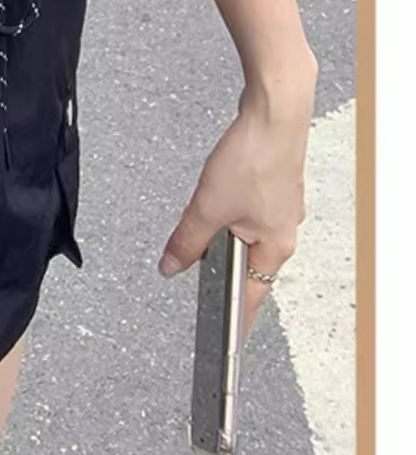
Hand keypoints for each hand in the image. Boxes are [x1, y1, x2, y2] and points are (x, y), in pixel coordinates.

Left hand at [157, 74, 313, 335]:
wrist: (274, 112)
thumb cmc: (253, 158)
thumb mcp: (208, 207)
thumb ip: (188, 241)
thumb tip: (171, 267)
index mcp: (275, 247)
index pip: (251, 299)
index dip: (234, 320)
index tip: (225, 343)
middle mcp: (283, 232)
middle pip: (245, 265)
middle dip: (219, 265)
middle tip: (195, 261)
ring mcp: (280, 208)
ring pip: (244, 235)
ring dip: (221, 232)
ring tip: (204, 213)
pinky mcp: (273, 186)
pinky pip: (247, 211)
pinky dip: (228, 211)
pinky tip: (217, 194)